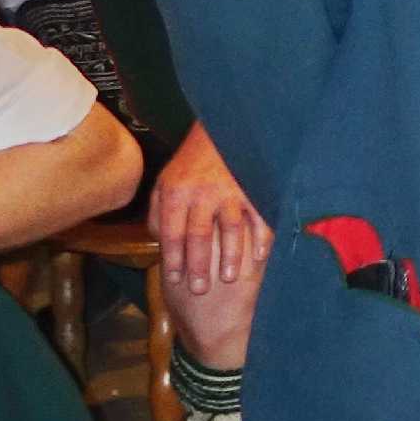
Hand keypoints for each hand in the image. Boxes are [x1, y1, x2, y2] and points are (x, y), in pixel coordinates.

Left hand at [149, 125, 268, 296]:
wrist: (218, 130)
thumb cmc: (189, 163)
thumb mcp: (163, 182)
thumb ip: (158, 212)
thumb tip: (159, 243)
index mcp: (176, 193)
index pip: (172, 233)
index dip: (173, 258)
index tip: (174, 280)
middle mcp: (201, 193)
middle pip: (199, 235)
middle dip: (198, 265)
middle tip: (199, 290)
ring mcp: (229, 190)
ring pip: (229, 228)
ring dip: (229, 255)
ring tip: (228, 278)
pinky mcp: (251, 187)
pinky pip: (258, 215)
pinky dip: (261, 236)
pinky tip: (260, 256)